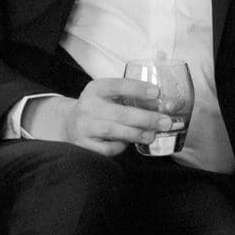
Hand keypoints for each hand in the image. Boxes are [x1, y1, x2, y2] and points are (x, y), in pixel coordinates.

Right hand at [24, 76, 171, 154]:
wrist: (69, 124)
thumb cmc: (98, 109)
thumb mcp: (108, 96)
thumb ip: (130, 98)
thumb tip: (164, 107)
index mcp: (96, 89)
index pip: (117, 85)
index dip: (137, 89)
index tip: (156, 93)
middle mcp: (87, 106)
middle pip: (119, 113)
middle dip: (146, 118)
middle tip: (165, 122)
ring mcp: (83, 126)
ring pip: (113, 131)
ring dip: (136, 134)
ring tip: (152, 135)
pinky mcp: (82, 144)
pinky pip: (106, 148)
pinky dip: (120, 146)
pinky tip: (127, 143)